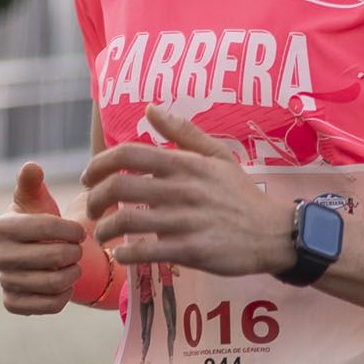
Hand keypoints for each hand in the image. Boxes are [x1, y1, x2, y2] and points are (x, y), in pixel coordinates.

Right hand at [0, 161, 89, 314]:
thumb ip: (32, 183)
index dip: (70, 229)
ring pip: (53, 283)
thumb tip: (31, 167)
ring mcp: (4, 281)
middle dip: (75, 253)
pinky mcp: (12, 303)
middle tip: (79, 250)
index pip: (44, 226)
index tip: (80, 231)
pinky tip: (65, 284)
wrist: (34, 254)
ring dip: (73, 274)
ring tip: (75, 265)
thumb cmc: (39, 221)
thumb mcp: (37, 200)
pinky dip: (64, 296)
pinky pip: (48, 305)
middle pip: (53, 257)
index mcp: (2, 226)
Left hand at [86, 108, 293, 277]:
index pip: (129, 154)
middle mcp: (182, 189)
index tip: (88, 177)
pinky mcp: (192, 250)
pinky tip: (123, 254)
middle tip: (92, 210)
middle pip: (119, 187)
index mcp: (185, 164)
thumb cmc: (241, 194)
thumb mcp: (218, 156)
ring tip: (103, 235)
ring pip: (127, 222)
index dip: (99, 164)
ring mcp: (186, 220)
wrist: (274, 232)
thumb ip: (184, 132)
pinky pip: (146, 251)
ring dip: (105, 230)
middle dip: (95, 200)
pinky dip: (126, 254)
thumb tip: (150, 109)